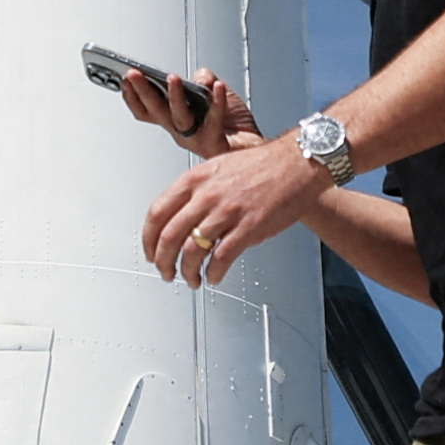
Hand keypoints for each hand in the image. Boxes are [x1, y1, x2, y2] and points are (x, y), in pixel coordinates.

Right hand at [119, 66, 256, 162]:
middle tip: (134, 74)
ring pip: (179, 118)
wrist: (256, 148)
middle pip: (156, 112)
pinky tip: (217, 86)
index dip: (133, 96)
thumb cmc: (235, 125)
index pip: (146, 110)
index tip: (125, 77)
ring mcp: (196, 139)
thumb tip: (199, 76)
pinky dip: (216, 102)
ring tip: (173, 79)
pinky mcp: (215, 143)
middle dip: (143, 91)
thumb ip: (203, 80)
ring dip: (174, 97)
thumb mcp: (214, 93)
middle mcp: (181, 132)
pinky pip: (213, 121)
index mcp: (175, 120)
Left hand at [141, 125, 322, 287]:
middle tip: (165, 273)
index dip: (148, 239)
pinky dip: (213, 273)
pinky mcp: (248, 228)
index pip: (157, 212)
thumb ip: (196, 190)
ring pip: (192, 251)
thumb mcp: (217, 167)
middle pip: (169, 236)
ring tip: (191, 279)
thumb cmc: (261, 165)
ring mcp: (227, 212)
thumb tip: (179, 214)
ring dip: (187, 272)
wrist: (296, 164)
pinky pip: (221, 258)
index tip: (150, 252)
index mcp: (195, 179)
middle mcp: (207, 195)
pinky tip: (214, 276)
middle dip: (163, 262)